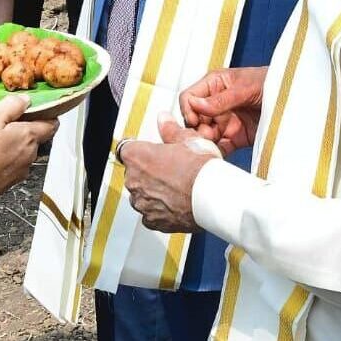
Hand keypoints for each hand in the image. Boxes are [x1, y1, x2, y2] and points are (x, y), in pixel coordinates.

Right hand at [0, 95, 58, 203]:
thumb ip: (12, 105)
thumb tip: (25, 100)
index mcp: (29, 136)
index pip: (52, 124)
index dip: (48, 115)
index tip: (38, 109)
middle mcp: (30, 155)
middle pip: (33, 137)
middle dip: (20, 128)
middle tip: (2, 121)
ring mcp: (20, 170)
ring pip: (18, 151)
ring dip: (6, 143)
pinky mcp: (8, 182)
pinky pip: (6, 164)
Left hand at [119, 115, 218, 232]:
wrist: (213, 198)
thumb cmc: (200, 169)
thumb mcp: (187, 139)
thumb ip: (170, 129)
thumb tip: (164, 120)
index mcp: (137, 156)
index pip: (127, 149)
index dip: (140, 150)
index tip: (150, 152)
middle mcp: (134, 180)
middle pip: (134, 173)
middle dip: (148, 171)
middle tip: (170, 169)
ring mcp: (142, 202)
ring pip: (142, 194)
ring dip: (153, 191)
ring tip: (176, 188)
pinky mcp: (152, 220)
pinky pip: (151, 214)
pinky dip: (160, 210)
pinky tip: (175, 204)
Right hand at [178, 66, 266, 156]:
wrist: (297, 99)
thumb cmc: (272, 82)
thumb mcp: (245, 88)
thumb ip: (221, 99)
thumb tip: (195, 105)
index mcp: (214, 85)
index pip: (189, 97)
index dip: (189, 110)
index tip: (196, 122)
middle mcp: (216, 104)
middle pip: (194, 119)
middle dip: (197, 130)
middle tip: (207, 137)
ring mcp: (225, 121)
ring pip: (205, 135)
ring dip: (205, 143)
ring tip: (211, 149)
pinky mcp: (236, 137)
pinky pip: (220, 147)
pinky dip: (216, 153)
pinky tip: (217, 157)